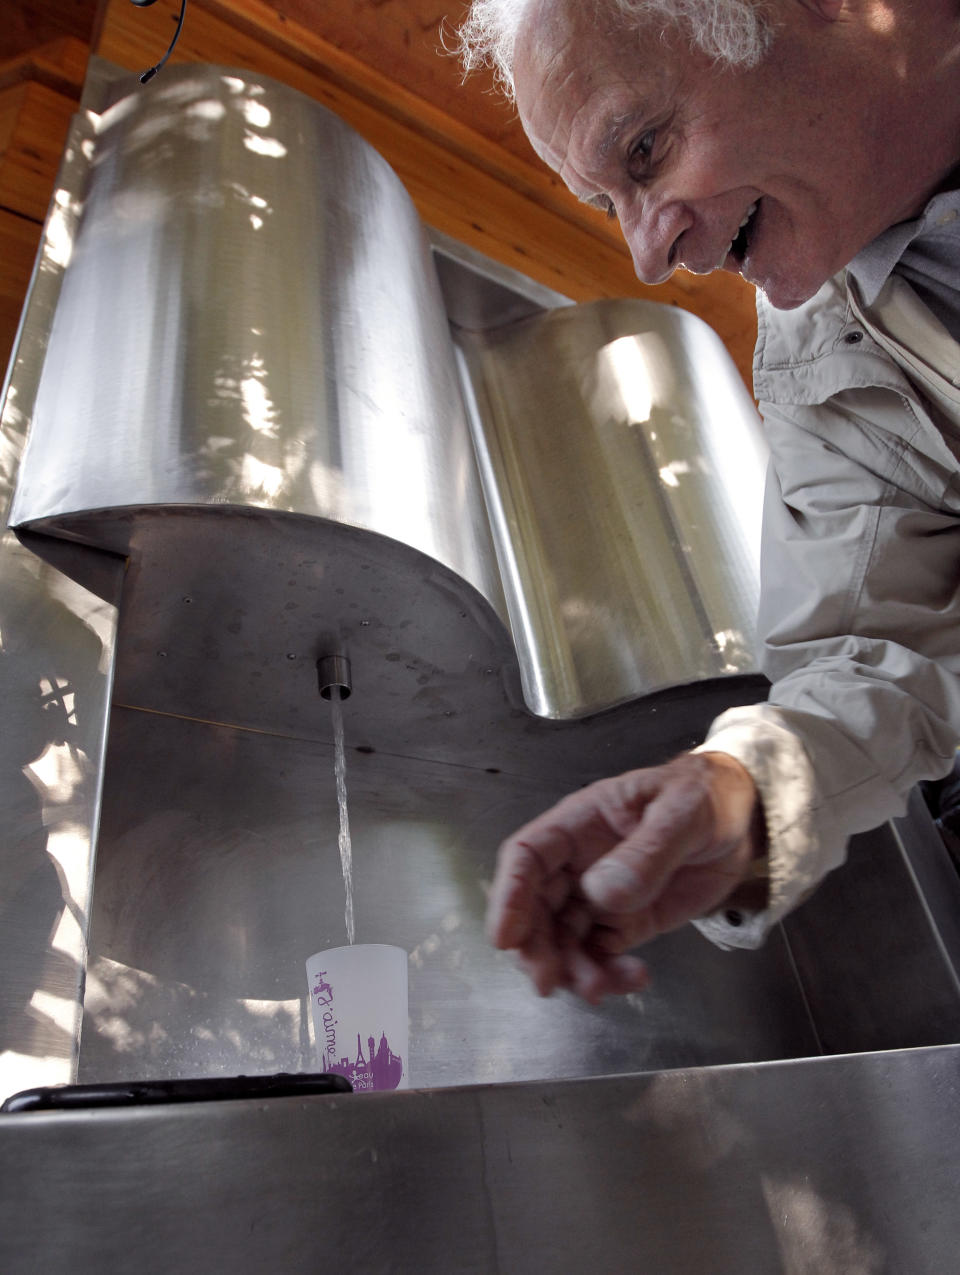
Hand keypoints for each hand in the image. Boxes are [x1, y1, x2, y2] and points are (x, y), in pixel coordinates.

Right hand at [486, 752, 762, 1002]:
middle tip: (550, 982)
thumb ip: (645, 851)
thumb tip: (601, 892)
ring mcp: (599, 896)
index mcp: (578, 824)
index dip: (509, 896)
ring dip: (573, 969)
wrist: (741, 819)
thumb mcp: (681, 812)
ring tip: (602, 987)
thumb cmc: (704, 797)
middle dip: (536, 948)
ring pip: (564, 940)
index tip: (505, 938)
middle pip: (536, 908)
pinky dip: (609, 974)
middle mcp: (578, 863)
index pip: (527, 857)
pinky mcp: (625, 924)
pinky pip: (601, 955)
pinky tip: (634, 978)